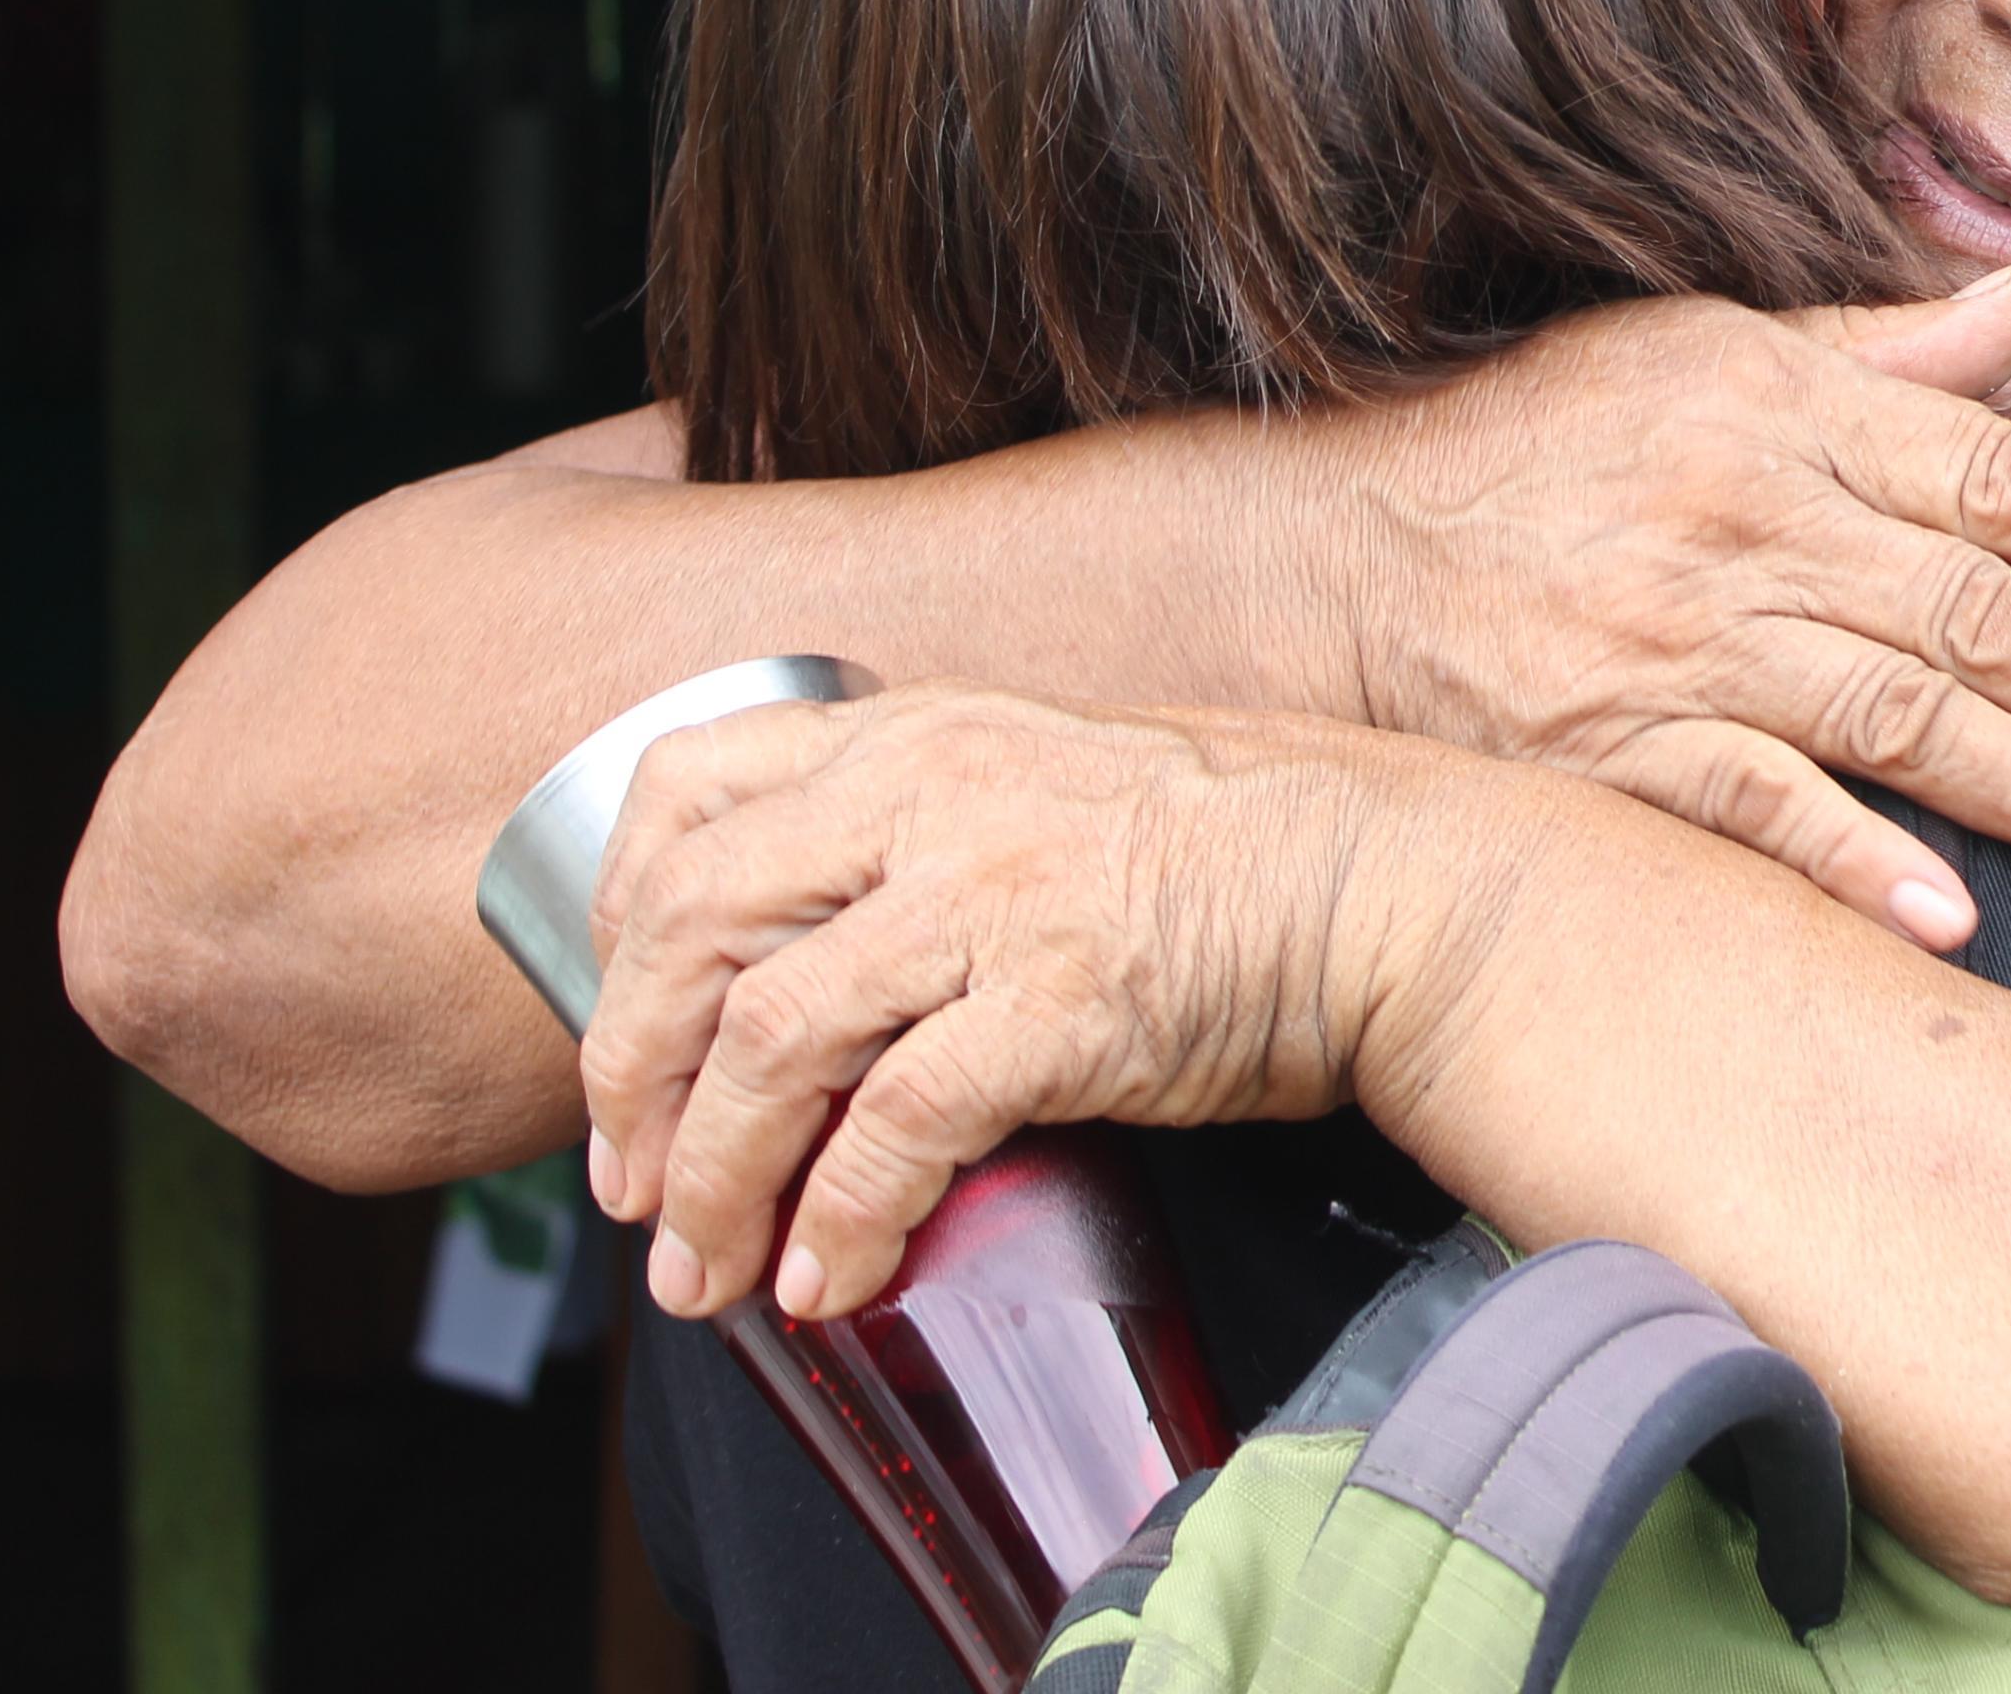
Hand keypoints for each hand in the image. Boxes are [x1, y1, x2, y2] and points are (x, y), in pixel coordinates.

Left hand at [579, 681, 1474, 1320]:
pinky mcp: (1062, 1000)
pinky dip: (840, 1218)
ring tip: (707, 1271)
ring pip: (767, 1038)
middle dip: (631, 1078)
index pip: (689, 789)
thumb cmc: (1237, 851)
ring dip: (713, 1179)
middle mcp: (936, 792)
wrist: (1394, 888)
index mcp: (922, 731)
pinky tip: (833, 1278)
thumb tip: (805, 955)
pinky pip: (897, 1125)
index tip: (626, 1026)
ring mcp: (996, 892)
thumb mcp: (1050, 780)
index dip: (616, 919)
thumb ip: (926, 830)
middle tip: (635, 1187)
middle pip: (691, 928)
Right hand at [1281, 268, 2010, 949]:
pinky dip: (1857, 865)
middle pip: (1974, 612)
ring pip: (1897, 718)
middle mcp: (1744, 520)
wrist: (1325, 550)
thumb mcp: (1695, 349)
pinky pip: (1753, 812)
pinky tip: (1956, 921)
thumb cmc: (1530, 442)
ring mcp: (1674, 644)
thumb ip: (1869, 349)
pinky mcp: (1606, 756)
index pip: (1991, 477)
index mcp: (1779, 410)